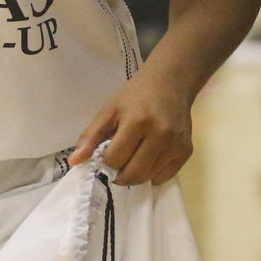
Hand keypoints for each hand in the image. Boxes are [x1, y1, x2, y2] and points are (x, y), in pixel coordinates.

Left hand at [66, 67, 192, 185]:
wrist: (170, 82)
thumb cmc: (136, 95)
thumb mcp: (109, 110)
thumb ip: (91, 136)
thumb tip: (74, 162)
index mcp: (138, 121)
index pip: (115, 158)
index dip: (105, 159)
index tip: (106, 151)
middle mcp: (161, 135)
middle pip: (133, 174)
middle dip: (119, 173)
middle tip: (117, 162)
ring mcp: (176, 145)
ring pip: (148, 178)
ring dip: (135, 173)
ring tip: (132, 157)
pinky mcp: (186, 151)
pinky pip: (163, 177)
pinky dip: (152, 174)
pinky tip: (148, 158)